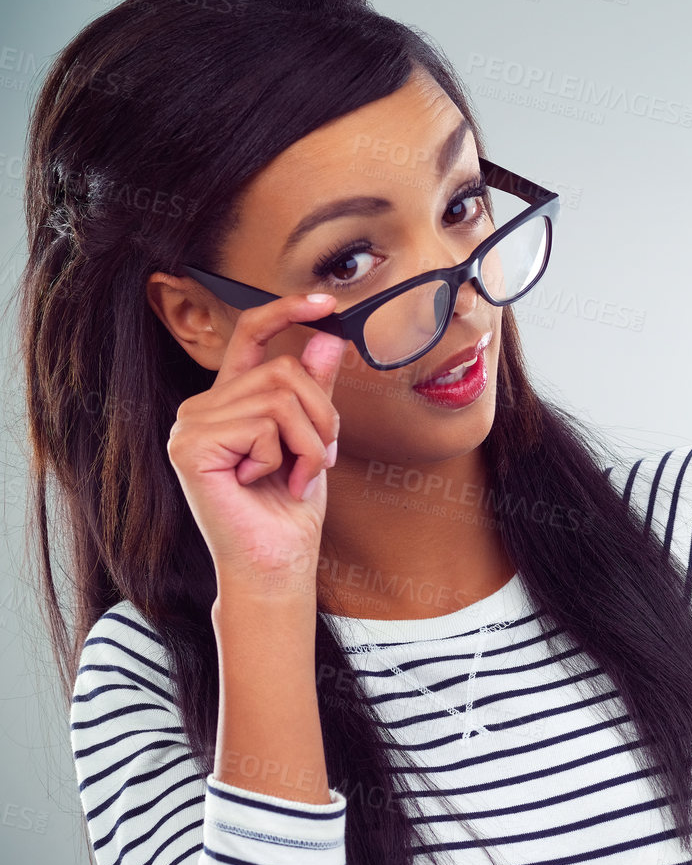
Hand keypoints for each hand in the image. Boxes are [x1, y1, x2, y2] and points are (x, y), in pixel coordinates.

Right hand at [165, 290, 345, 594]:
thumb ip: (315, 390)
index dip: (286, 311)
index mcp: (229, 401)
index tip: (327, 302)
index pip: (250, 336)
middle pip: (283, 370)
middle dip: (320, 418)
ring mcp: (190, 425)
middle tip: (318, 460)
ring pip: (280, 397)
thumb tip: (329, 338)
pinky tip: (263, 483)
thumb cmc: (291, 508)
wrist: (278, 562)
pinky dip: (282, 458)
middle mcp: (202, 407)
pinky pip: (264, 425)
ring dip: (308, 443)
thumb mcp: (312, 439)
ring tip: (294, 476)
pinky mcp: (191, 447)